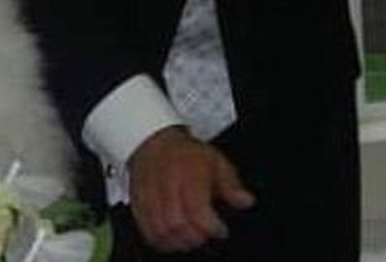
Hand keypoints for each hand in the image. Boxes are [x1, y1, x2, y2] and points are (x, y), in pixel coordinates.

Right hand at [127, 125, 255, 252]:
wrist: (155, 143)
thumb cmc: (186, 155)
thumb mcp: (216, 162)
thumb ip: (232, 185)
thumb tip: (246, 201)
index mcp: (189, 173)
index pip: (198, 210)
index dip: (212, 227)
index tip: (221, 229)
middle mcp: (167, 185)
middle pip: (178, 225)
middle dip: (196, 237)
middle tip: (206, 234)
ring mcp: (149, 195)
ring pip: (161, 232)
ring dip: (179, 242)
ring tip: (191, 237)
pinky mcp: (138, 205)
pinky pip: (148, 232)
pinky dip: (162, 242)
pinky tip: (174, 239)